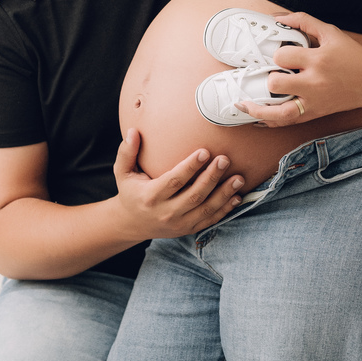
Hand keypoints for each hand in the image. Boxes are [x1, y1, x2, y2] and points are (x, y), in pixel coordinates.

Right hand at [113, 131, 245, 239]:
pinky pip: (210, 220)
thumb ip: (127, 152)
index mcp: (151, 197)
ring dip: (224, 194)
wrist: (133, 223)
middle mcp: (166, 212)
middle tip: (225, 159)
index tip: (204, 152)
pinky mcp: (189, 229)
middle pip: (194, 195)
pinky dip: (225, 209)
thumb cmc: (131, 192)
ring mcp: (179, 223)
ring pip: (206, 209)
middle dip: (211, 177)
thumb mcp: (123, 173)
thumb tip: (133, 132)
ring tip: (238, 178)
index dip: (190, 167)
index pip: (174, 181)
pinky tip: (237, 196)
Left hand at [236, 11, 361, 127]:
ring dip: (258, 110)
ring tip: (242, 104)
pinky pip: (288, 121)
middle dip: (270, 78)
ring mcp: (314, 102)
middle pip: (277, 84)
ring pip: (279, 112)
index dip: (277, 54)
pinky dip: (271, 121)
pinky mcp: (315, 114)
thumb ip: (304, 22)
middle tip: (271, 74)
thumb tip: (280, 17)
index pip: (284, 57)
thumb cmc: (352, 56)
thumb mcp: (331, 32)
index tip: (280, 54)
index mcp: (318, 60)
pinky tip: (258, 117)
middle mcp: (315, 84)